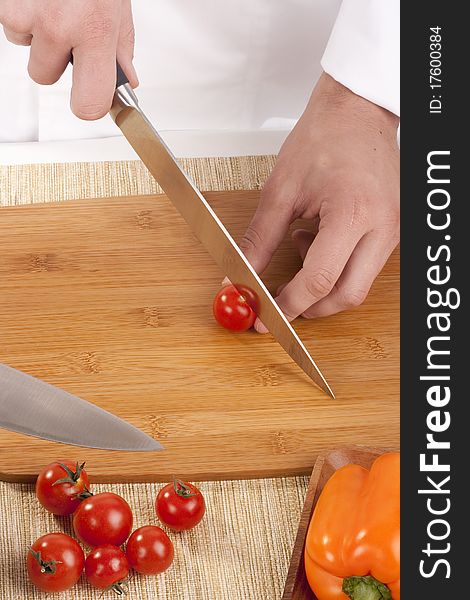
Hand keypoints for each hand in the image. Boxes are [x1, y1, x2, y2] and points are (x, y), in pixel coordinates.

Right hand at [0, 0, 137, 118]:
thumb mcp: (118, 8)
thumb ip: (120, 48)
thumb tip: (125, 81)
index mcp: (95, 33)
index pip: (88, 104)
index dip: (88, 105)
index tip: (89, 98)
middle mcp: (59, 27)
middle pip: (45, 78)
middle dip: (55, 62)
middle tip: (68, 35)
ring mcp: (28, 13)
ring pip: (25, 49)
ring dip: (37, 35)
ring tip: (54, 6)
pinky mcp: (5, 3)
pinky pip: (11, 25)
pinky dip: (22, 14)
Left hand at [240, 72, 399, 331]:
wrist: (357, 112)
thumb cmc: (323, 138)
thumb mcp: (280, 191)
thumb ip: (259, 240)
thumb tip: (241, 276)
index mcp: (354, 213)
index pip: (320, 280)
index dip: (289, 305)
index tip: (266, 316)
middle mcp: (382, 227)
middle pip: (346, 295)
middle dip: (309, 307)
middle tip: (280, 300)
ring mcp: (393, 230)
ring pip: (357, 285)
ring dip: (322, 285)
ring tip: (300, 245)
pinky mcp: (393, 229)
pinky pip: (364, 267)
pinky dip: (336, 268)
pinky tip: (317, 240)